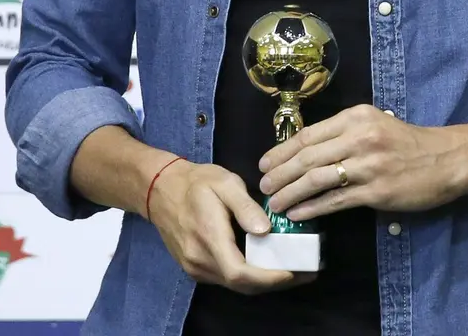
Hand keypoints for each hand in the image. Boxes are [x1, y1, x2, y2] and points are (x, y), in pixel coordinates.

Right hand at [147, 158, 316, 293]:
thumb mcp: (224, 183)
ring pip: (234, 285)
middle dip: (275, 283)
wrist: (162, 189)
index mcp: (209, 238)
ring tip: (292, 268)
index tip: (295, 271)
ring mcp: (195, 268)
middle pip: (241, 285)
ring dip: (264, 281)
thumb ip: (245, 207)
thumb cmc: (197, 182)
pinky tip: (266, 264)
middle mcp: (200, 261)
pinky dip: (249, 277)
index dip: (269, 277)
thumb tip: (265, 230)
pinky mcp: (195, 268)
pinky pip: (226, 279)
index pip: (240, 272)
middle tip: (305, 272)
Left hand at [258, 104, 467, 222]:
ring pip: (316, 179)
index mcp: (355, 117)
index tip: (264, 163)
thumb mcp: (374, 124)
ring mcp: (367, 164)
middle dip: (280, 173)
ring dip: (291, 193)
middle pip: (307, 156)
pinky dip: (313, 208)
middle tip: (263, 187)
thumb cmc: (407, 142)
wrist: (445, 159)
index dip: (281, 150)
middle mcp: (359, 137)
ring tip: (276, 204)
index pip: (308, 134)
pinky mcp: (376, 191)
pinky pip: (335, 200)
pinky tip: (299, 214)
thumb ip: (343, 133)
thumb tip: (305, 151)